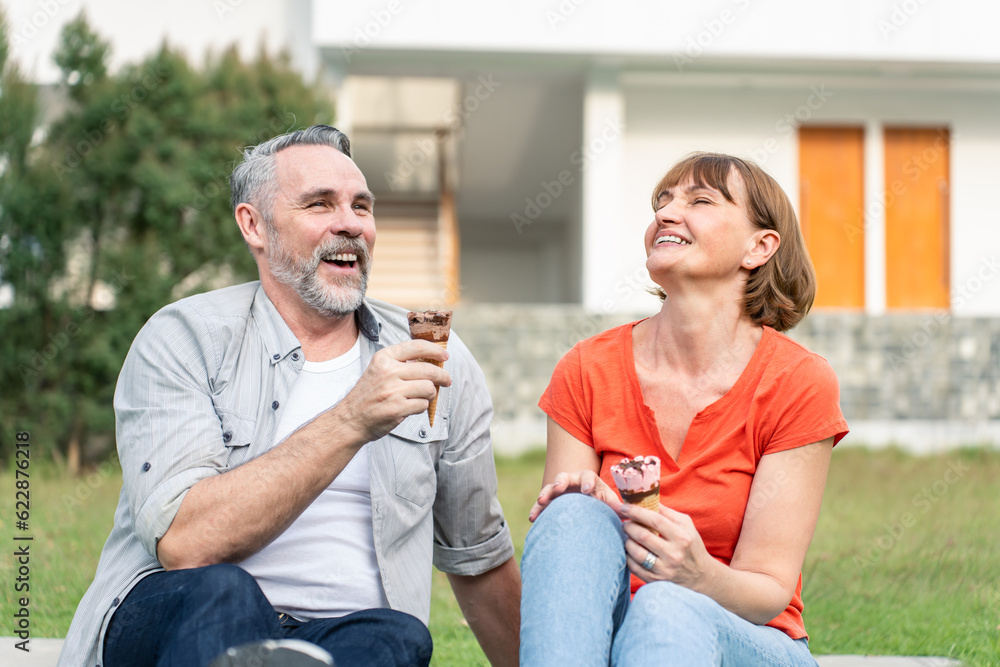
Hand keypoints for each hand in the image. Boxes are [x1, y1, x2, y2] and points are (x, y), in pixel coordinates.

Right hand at [329, 339, 451, 444]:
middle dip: (442, 376)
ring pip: (428, 388)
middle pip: (428, 369)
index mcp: (384, 358)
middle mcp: (387, 371)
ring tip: (423, 397)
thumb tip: (432, 360)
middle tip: (446, 380)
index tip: (444, 354)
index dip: (435, 350)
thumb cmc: (369, 395)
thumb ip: (401, 363)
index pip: (416, 347)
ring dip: (430, 394)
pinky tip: (412, 407)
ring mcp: (392, 390)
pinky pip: (423, 405)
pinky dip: (421, 407)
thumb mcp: (379, 370)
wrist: (351, 419)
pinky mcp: (397, 408)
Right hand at [528, 470, 618, 521]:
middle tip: (557, 488)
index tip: (586, 490)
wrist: (589, 508)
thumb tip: (630, 514)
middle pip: (565, 477)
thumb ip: (616, 506)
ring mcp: (559, 491)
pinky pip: (541, 504)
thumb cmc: (602, 503)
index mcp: (589, 480)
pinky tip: (533, 518)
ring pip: (550, 488)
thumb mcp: (609, 503)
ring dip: (545, 493)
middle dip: (561, 481)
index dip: (586, 482)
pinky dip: (537, 509)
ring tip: (541, 501)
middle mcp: (572, 482)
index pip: (587, 476)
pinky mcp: (550, 501)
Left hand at [619, 503, 711, 587]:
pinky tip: (630, 550)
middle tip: (625, 523)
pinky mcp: (656, 581)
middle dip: (629, 526)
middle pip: (643, 536)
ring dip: (627, 541)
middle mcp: (674, 554)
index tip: (625, 507)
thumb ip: (667, 512)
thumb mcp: (686, 525)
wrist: (701, 576)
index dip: (637, 512)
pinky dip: (628, 557)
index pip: (655, 520)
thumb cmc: (691, 545)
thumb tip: (645, 498)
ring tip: (628, 536)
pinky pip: (634, 568)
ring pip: (636, 553)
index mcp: (682, 537)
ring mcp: (665, 569)